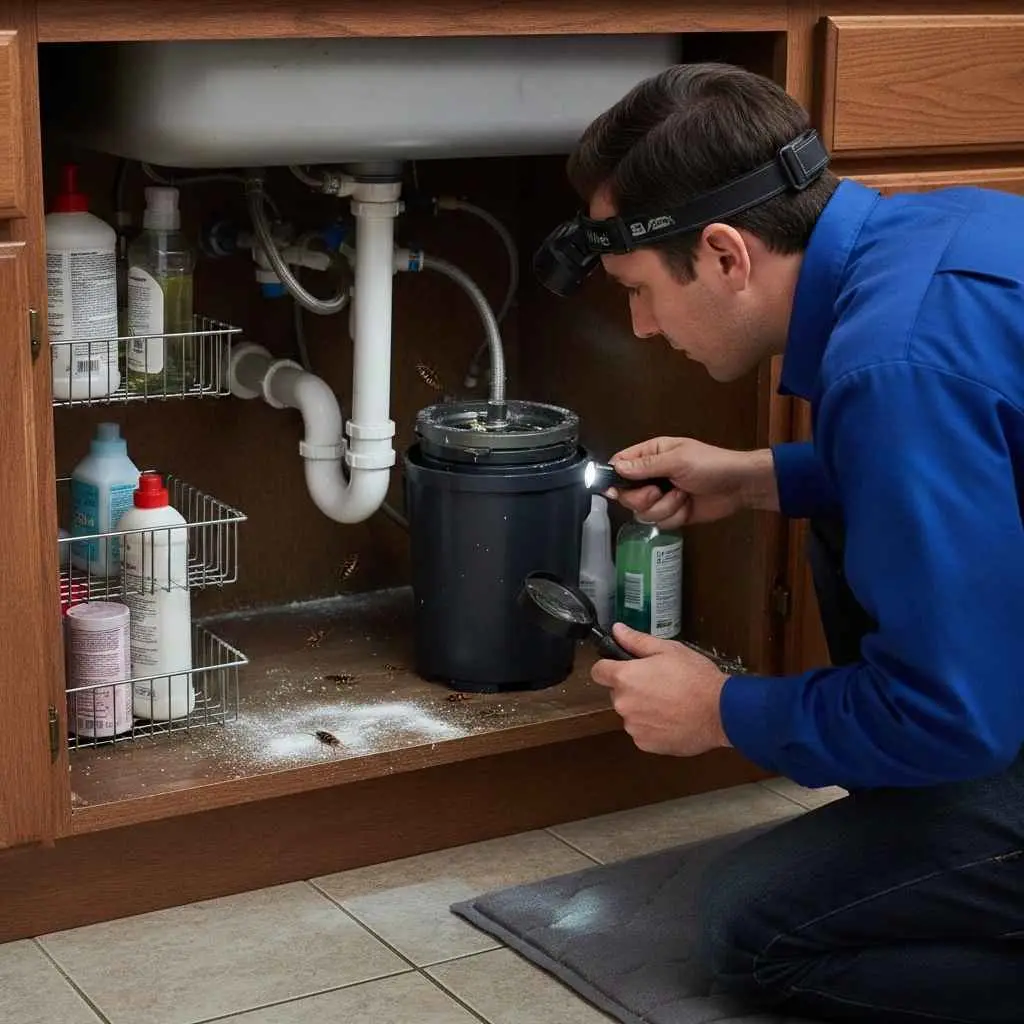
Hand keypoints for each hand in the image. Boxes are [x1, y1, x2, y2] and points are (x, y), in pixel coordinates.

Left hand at [591, 624, 731, 755]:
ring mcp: (633, 726)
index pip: (598, 671)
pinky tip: (672, 719)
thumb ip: (637, 641)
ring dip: (642, 708)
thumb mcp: (669, 650)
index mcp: (625, 677)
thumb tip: (617, 630)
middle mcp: (623, 704)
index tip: (622, 667)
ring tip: (669, 703)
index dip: (609, 667)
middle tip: (658, 683)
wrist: (721, 712)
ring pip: (630, 713)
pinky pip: (642, 731)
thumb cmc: (696, 678)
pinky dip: (653, 726)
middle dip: (632, 688)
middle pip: (617, 693)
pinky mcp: (645, 743)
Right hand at [608, 437, 777, 529]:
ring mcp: (661, 496)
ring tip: (682, 496)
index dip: (615, 478)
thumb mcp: (677, 460)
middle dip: (643, 498)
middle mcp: (652, 475)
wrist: (739, 486)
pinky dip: (675, 517)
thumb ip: (645, 465)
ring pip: (642, 512)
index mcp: (652, 454)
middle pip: (626, 494)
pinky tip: (687, 507)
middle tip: (659, 491)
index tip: (616, 489)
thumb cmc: (712, 465)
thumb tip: (617, 467)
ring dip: (664, 507)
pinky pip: (659, 522)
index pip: (620, 464)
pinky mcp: (671, 513)